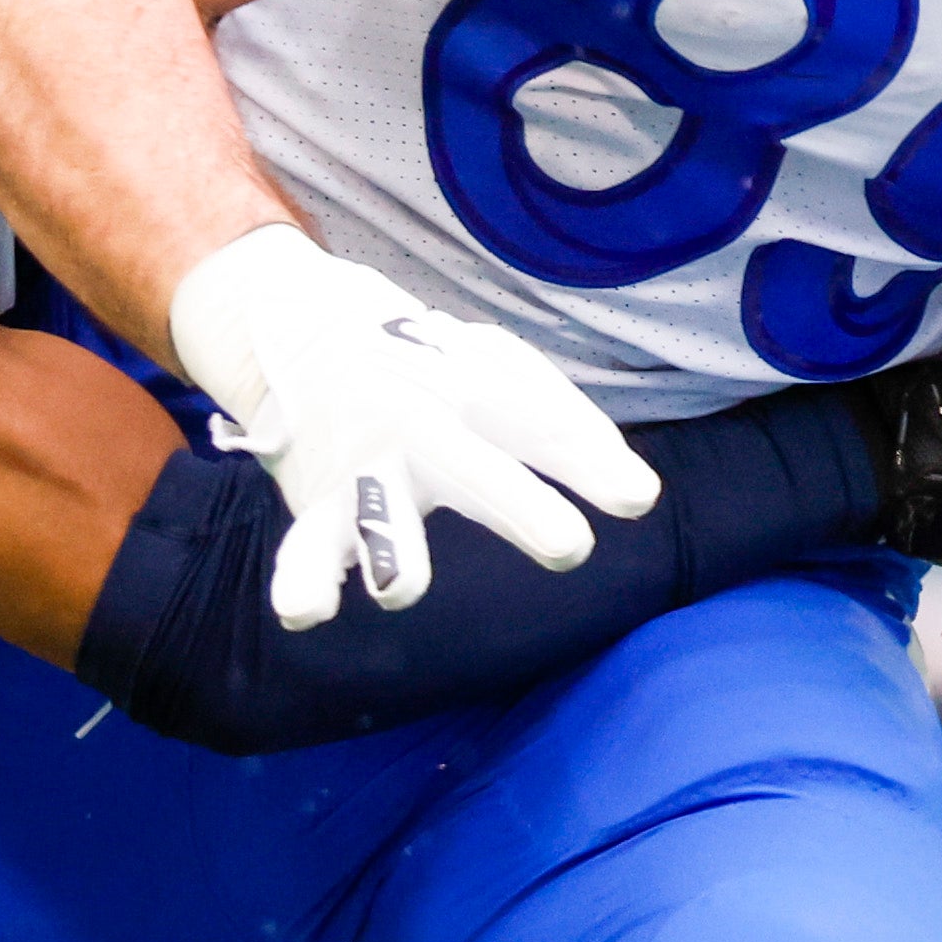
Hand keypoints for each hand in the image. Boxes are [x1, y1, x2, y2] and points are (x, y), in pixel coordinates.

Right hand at [168, 223, 660, 627]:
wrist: (301, 329)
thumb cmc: (431, 366)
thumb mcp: (500, 371)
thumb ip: (572, 429)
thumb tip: (640, 496)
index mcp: (471, 388)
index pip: (538, 427)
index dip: (588, 462)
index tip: (635, 498)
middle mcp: (418, 425)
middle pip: (471, 469)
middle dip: (517, 507)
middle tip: (568, 546)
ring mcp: (365, 467)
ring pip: (379, 515)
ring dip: (392, 551)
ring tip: (400, 588)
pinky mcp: (320, 507)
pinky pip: (306, 550)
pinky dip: (302, 580)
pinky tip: (307, 612)